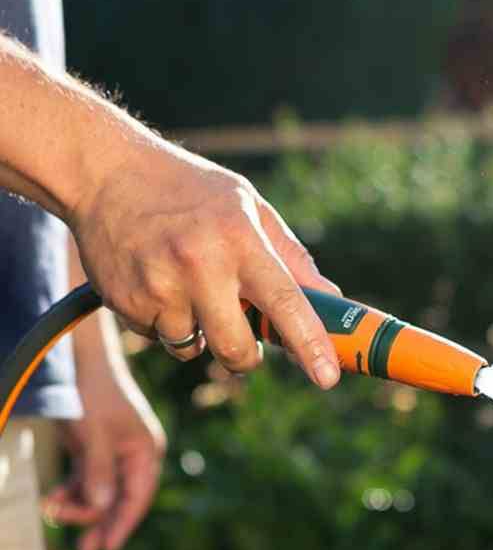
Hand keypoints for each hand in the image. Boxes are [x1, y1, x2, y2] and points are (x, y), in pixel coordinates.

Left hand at [45, 357, 165, 549]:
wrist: (80, 362)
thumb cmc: (92, 395)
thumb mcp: (93, 435)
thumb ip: (98, 472)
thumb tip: (101, 509)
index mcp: (146, 451)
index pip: (138, 496)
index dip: (123, 524)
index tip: (106, 549)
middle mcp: (135, 456)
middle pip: (120, 500)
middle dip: (98, 522)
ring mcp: (115, 454)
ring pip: (100, 494)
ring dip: (78, 507)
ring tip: (52, 512)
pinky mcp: (96, 452)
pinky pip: (86, 483)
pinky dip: (70, 493)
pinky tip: (53, 501)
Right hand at [69, 139, 340, 385]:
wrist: (106, 172)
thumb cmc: (191, 190)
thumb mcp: (249, 207)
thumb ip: (291, 256)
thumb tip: (330, 297)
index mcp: (240, 239)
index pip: (285, 302)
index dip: (310, 343)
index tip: (327, 377)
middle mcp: (200, 265)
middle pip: (236, 349)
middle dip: (246, 357)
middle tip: (246, 340)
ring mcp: (158, 286)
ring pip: (193, 348)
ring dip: (199, 332)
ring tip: (188, 285)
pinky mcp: (124, 302)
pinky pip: (158, 337)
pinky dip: (164, 321)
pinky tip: (157, 281)